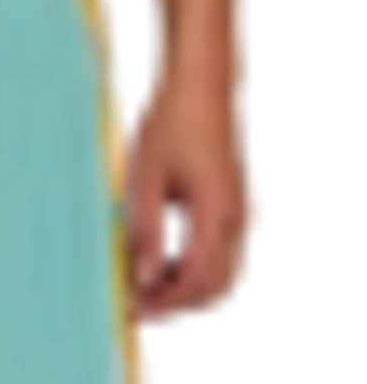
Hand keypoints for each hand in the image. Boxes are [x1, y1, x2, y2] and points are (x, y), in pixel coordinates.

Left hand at [128, 60, 265, 329]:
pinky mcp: (245, 193)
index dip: (164, 310)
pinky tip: (184, 256)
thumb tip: (146, 281)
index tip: (134, 317)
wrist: (205, 66)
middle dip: (185, 308)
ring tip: (160, 288)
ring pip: (235, 272)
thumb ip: (148, 233)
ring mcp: (249, 208)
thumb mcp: (145, 178)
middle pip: (222, 289)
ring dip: (201, 289)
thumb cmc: (169, 118)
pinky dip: (213, 266)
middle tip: (145, 309)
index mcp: (216, 224)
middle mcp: (242, 223)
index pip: (193, 289)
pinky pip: (238, 248)